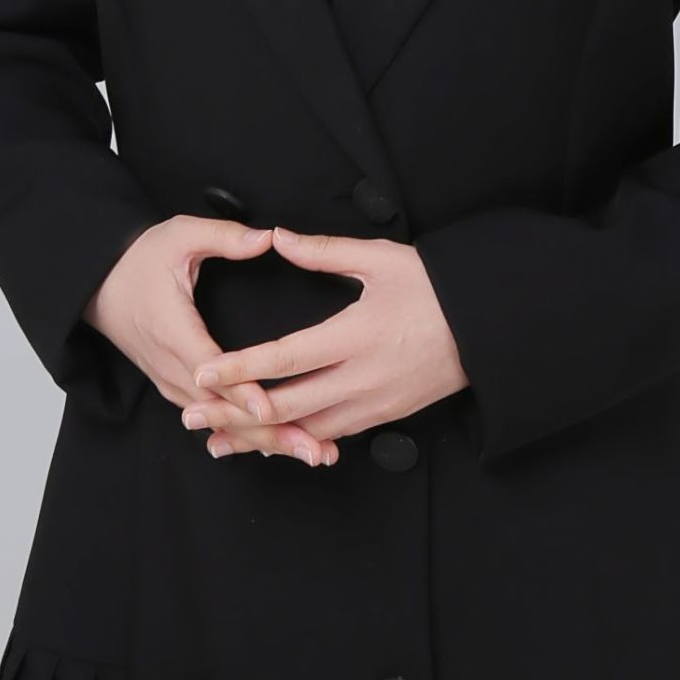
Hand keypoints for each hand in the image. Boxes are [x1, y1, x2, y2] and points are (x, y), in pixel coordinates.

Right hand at [86, 214, 331, 467]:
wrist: (96, 284)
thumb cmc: (137, 259)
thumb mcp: (179, 235)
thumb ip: (224, 237)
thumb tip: (268, 238)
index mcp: (171, 329)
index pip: (210, 370)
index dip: (241, 392)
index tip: (272, 409)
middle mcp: (170, 365)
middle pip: (221, 411)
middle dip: (269, 432)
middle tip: (316, 450)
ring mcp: (170, 381)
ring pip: (219, 422)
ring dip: (264, 440)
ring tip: (311, 453)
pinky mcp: (174, 387)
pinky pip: (211, 418)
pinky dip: (245, 434)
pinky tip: (279, 445)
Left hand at [179, 227, 469, 453]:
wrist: (487, 330)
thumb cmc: (435, 289)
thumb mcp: (382, 259)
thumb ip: (325, 252)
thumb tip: (278, 238)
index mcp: (356, 334)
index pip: (286, 357)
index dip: (241, 367)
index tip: (204, 373)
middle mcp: (362, 377)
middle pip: (286, 405)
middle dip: (234, 413)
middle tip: (191, 415)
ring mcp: (374, 402)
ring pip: (306, 430)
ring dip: (260, 436)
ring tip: (218, 439)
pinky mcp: (384, 416)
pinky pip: (332, 435)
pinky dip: (296, 440)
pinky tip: (271, 441)